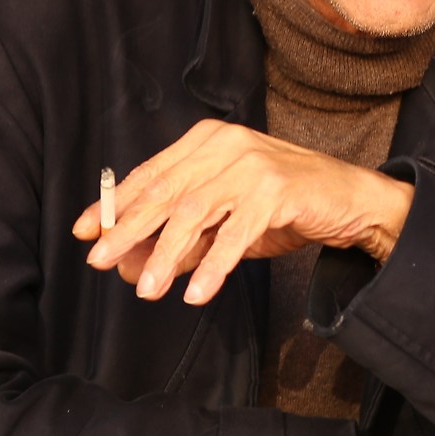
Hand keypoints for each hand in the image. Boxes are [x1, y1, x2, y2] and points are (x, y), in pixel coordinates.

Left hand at [73, 120, 414, 305]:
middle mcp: (225, 145)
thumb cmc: (284, 207)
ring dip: (166, 254)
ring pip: (194, 213)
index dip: (114, 204)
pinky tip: (197, 293)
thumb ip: (181, 241)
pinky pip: (235, 234)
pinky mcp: (277, 190)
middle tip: (100, 260)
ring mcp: (252, 165)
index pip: (150, 174)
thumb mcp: (224, 223)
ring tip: (146, 289)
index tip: (85, 232)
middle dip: (128, 230)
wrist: (349, 200)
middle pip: (164, 191)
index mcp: (207, 142)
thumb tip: (131, 268)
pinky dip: (214, 266)